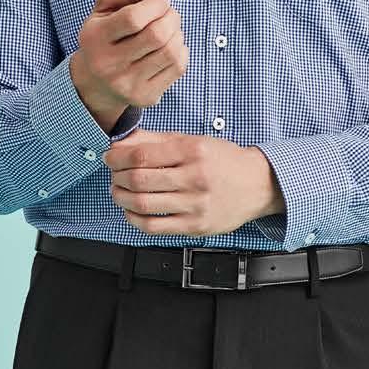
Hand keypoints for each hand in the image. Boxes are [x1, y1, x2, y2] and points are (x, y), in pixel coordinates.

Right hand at [71, 0, 187, 131]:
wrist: (97, 82)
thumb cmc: (105, 34)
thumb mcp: (105, 6)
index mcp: (94, 38)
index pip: (133, 18)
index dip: (155, 4)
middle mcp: (108, 65)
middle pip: (156, 36)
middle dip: (171, 17)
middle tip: (170, 12)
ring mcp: (128, 84)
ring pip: (170, 52)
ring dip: (178, 33)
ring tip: (171, 27)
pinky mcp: (145, 97)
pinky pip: (177, 68)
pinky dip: (181, 50)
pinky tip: (171, 45)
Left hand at [103, 130, 285, 236]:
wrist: (257, 185)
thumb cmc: (224, 161)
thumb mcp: (193, 141)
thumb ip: (156, 140)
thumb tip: (122, 143)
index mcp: (193, 151)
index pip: (142, 155)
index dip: (117, 158)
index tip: (110, 158)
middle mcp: (195, 178)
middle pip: (139, 180)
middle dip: (117, 177)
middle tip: (114, 175)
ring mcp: (195, 205)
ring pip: (143, 205)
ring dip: (121, 198)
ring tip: (119, 191)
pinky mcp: (195, 227)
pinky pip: (154, 227)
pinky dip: (134, 219)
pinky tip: (132, 211)